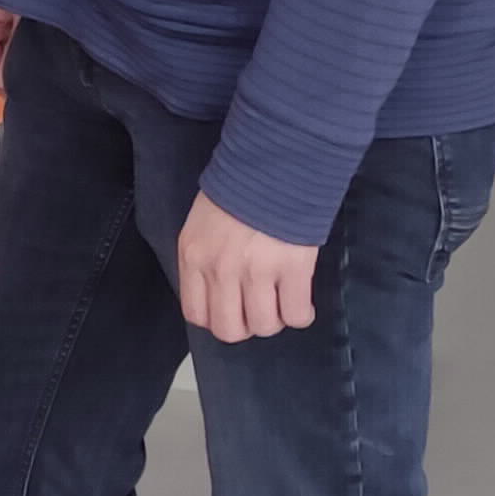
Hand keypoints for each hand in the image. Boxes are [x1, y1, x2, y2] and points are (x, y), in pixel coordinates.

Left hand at [176, 193, 319, 342]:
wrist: (273, 165)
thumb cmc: (236, 193)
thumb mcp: (201, 226)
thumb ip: (203, 261)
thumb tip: (216, 296)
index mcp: (194, 257)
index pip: (196, 315)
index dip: (217, 319)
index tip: (232, 311)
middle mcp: (221, 269)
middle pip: (230, 330)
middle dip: (246, 326)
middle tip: (258, 309)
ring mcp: (257, 271)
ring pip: (264, 326)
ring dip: (275, 319)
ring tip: (280, 300)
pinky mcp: (292, 269)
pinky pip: (296, 315)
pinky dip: (301, 314)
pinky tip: (300, 300)